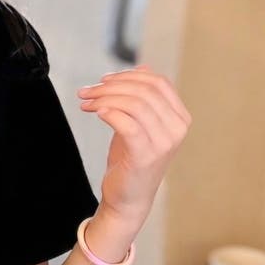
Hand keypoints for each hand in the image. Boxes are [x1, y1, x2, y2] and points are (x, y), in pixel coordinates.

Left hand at [77, 65, 190, 230]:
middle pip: (144, 90)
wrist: (127, 198)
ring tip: (85, 103)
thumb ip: (143, 97)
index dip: (128, 75)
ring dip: (104, 98)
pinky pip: (127, 124)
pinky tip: (95, 113)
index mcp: (179, 118)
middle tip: (86, 92)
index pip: (157, 82)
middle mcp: (177, 129)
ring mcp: (164, 143)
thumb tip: (143, 66)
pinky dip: (109, 112)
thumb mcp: (139, 123)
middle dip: (110, 86)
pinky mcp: (146, 156)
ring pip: (134, 104)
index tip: (103, 80)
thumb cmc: (131, 159)